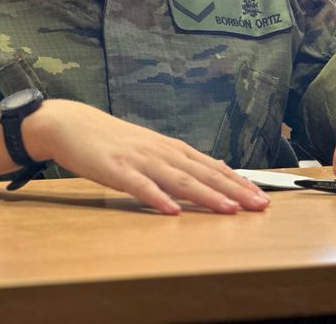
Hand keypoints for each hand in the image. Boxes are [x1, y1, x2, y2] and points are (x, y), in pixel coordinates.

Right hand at [27, 99, 271, 215]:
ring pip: (179, 180)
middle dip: (234, 190)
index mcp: (172, 149)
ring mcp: (140, 160)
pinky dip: (157, 198)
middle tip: (258, 206)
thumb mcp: (154, 148)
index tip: (261, 198)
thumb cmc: (115, 141)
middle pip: (204, 173)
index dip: (239, 183)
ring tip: (228, 209)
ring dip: (206, 195)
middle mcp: (162, 152)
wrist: (74, 125)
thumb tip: (218, 167)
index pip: (213, 167)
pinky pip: (140, 187)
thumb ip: (183, 161)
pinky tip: (171, 210)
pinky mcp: (117, 169)